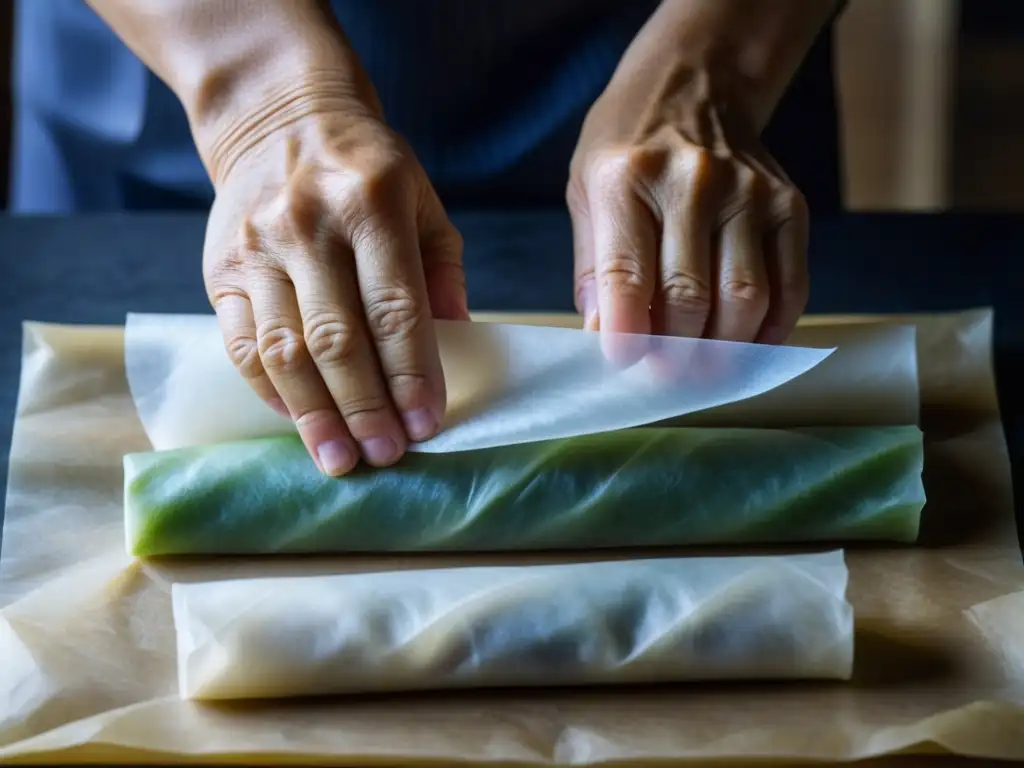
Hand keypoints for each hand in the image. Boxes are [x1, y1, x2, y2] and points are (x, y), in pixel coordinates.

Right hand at [203, 101, 467, 476]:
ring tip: (340, 459)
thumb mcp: (423, 201)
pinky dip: (270, 391)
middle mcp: (309, 224)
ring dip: (314, 415)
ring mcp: (258, 248)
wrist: (278, 120)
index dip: (412, 373)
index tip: (427, 423)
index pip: (395, 307)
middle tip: (387, 454)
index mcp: (372, 203)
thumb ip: (442, 271)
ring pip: (284, 350)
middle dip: (366, 407)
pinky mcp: (221, 269)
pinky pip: (242, 345)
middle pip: (338, 338)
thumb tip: (457, 344)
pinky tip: (298, 419)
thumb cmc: (367, 171)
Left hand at [568, 72, 808, 350]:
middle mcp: (693, 183)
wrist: (696, 86)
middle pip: (690, 299)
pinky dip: (769, 330)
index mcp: (627, 180)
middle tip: (663, 378)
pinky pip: (790, 288)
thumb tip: (604, 340)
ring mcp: (750, 194)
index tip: (623, 365)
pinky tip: (745, 344)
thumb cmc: (629, 151)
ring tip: (701, 369)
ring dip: (722, 352)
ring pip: (744, 300)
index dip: (627, 334)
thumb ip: (594, 269)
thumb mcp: (587, 192)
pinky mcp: (791, 207)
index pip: (627, 275)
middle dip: (675, 355)